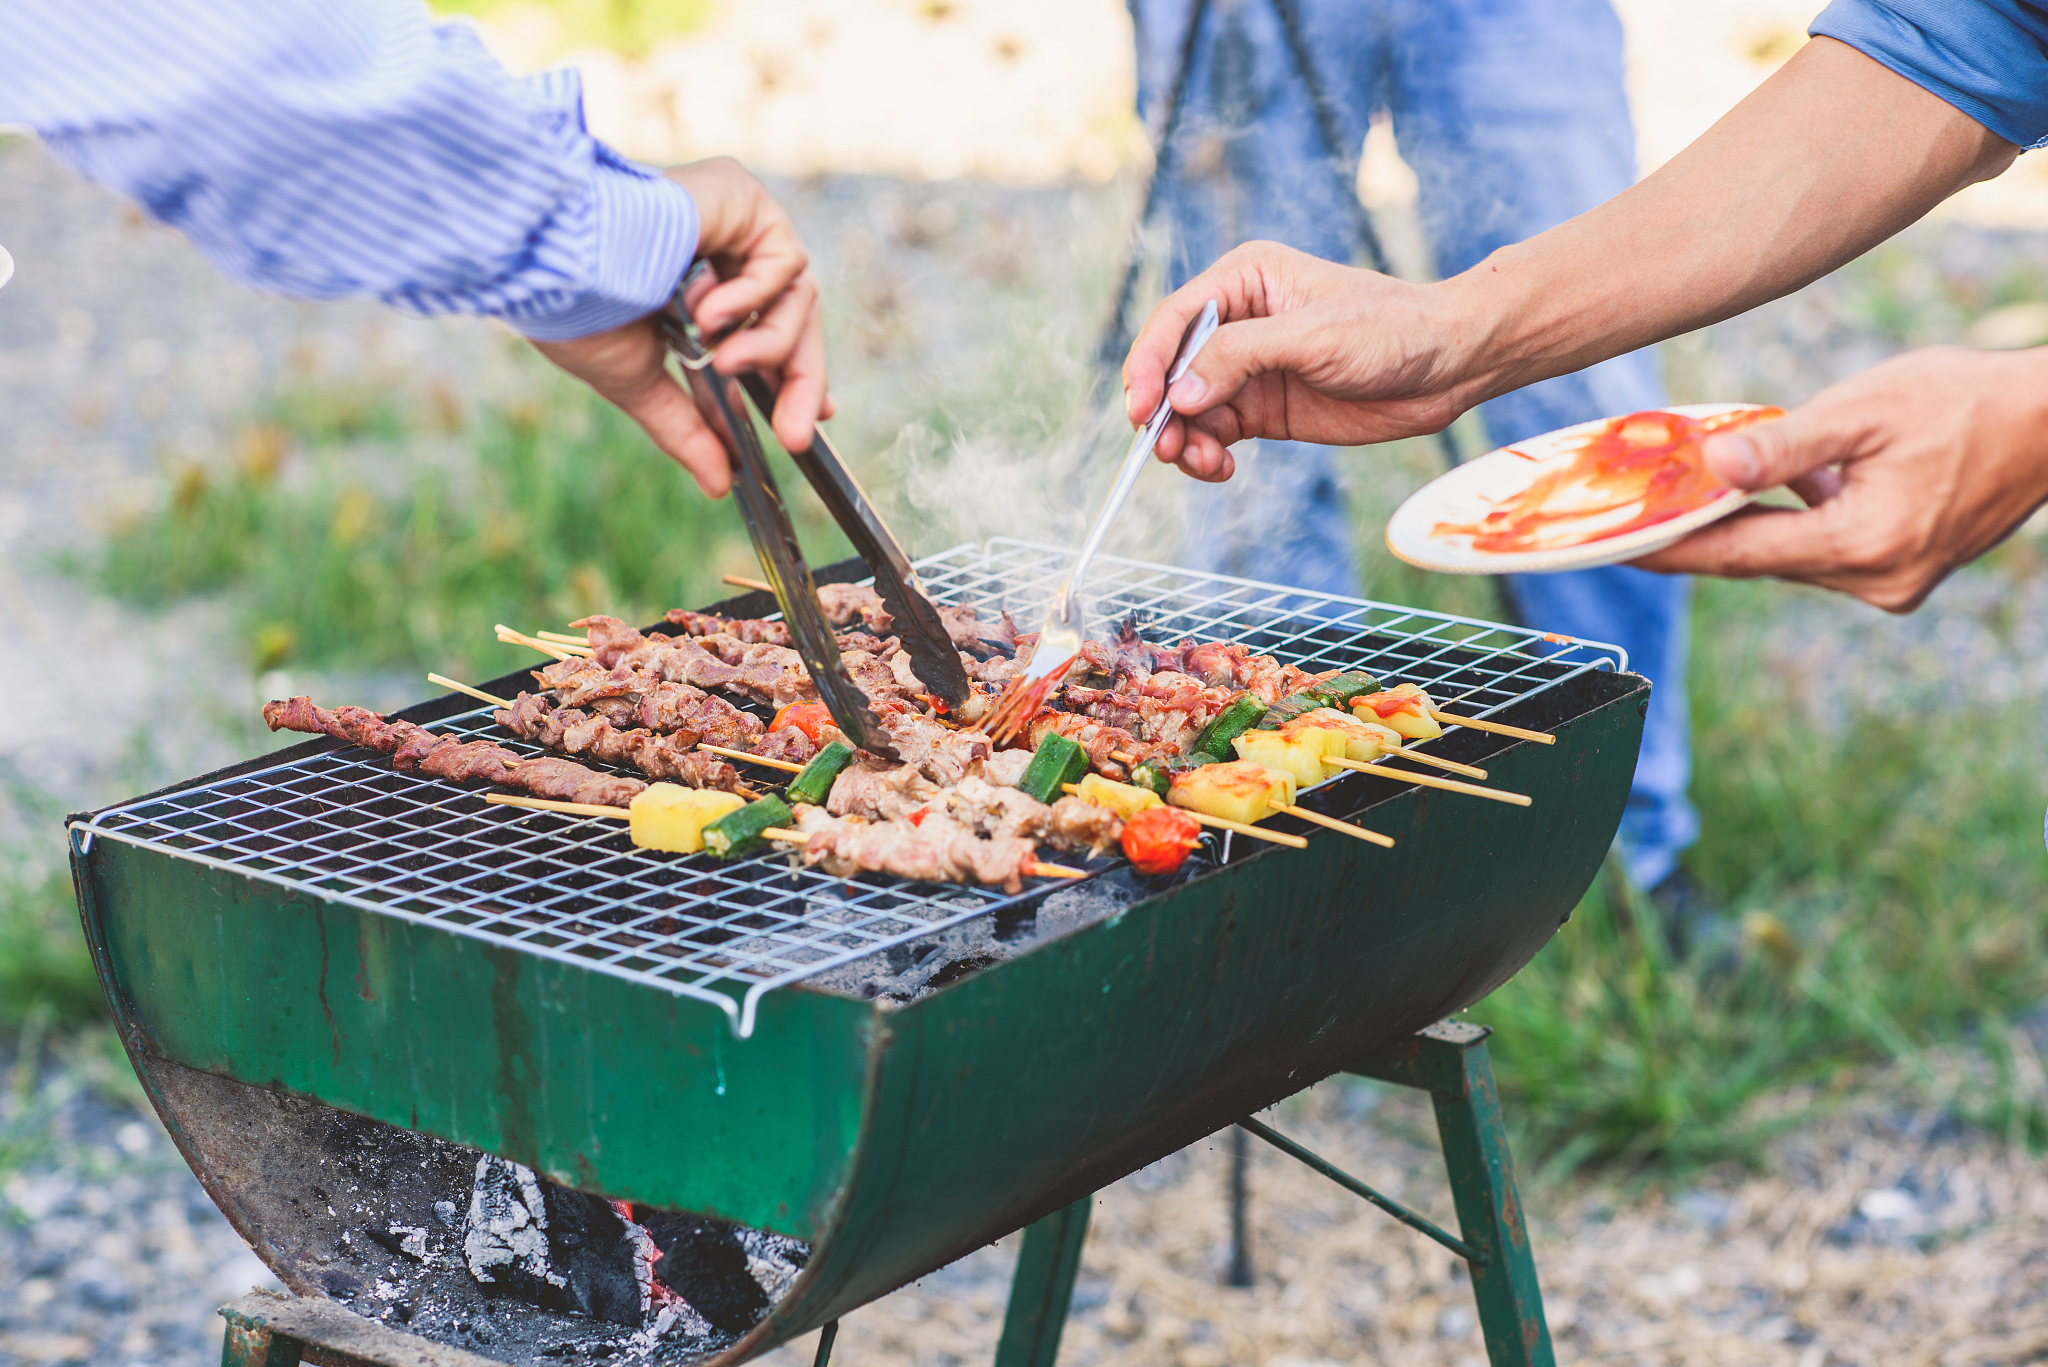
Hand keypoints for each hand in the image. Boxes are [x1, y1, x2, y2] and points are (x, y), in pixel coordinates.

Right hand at [529, 157, 831, 496]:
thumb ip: (686, 429)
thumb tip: (717, 485)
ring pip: (796, 297)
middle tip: (794, 436)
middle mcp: (719, 249)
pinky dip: (753, 297)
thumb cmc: (574, 310)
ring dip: (767, 344)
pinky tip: (707, 310)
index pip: (765, 332)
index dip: (793, 376)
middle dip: (797, 381)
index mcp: (694, 287)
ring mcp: (732, 220)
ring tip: (724, 362)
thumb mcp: (638, 382)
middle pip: (792, 318)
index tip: (806, 423)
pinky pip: (783, 260)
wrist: (553, 262)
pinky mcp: (742, 196)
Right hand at [1122, 243, 1475, 480]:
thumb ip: (1240, 357)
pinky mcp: (1262, 408)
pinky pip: (1214, 432)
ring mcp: (1248, 368)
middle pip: (1171, 368)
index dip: (1149, 364)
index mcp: (1244, 281)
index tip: (1142, 408)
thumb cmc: (1391, 330)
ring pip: (1188, 408)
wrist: (1447, 367)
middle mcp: (1237, 322)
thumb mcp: (1313, 336)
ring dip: (1184, 439)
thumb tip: (1179, 392)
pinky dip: (1207, 454)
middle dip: (1163, 410)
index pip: (1174, 321)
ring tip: (1204, 462)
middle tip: (1169, 448)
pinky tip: (1222, 467)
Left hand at [1636, 347, 2047, 610]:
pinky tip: (1764, 489)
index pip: (1738, 554)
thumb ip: (1785, 445)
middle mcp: (1876, 580)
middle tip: (1629, 516)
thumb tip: (1712, 465)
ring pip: (1789, 555)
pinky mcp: (1900, 573)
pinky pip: (1822, 550)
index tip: (1612, 548)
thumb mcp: (1866, 411)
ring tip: (1679, 498)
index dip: (1670, 548)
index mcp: (1863, 545)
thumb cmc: (1965, 400)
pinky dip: (1790, 522)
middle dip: (1698, 534)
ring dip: (1745, 525)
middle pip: (1759, 558)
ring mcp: (1892, 583)